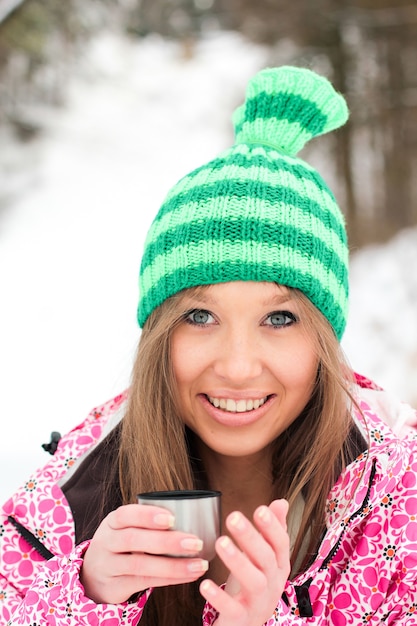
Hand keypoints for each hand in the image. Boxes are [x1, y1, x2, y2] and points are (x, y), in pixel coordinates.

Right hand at [80, 503, 208, 603]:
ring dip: (173, 565)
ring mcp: (108, 566)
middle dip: (167, 541)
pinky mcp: (115, 586)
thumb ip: (148, 523)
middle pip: (133, 540)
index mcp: (112, 522)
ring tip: (199, 564)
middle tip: (195, 542)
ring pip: (140, 565)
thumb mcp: (125, 528)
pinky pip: (144, 583)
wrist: (92, 575)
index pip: (126, 515)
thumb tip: (193, 515)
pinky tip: (189, 575)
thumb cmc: (121, 545)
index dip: (147, 515)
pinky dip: (170, 579)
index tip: (172, 518)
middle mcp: (107, 542)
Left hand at [199, 499, 289, 625]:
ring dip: (238, 561)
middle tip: (233, 518)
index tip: (259, 509)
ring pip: (253, 582)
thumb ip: (272, 530)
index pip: (281, 544)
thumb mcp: (265, 557)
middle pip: (266, 559)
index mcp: (279, 565)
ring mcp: (259, 602)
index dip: (272, 527)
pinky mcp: (241, 619)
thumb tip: (281, 502)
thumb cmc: (255, 584)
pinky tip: (205, 584)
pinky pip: (233, 609)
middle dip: (251, 538)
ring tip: (220, 542)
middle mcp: (273, 583)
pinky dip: (219, 598)